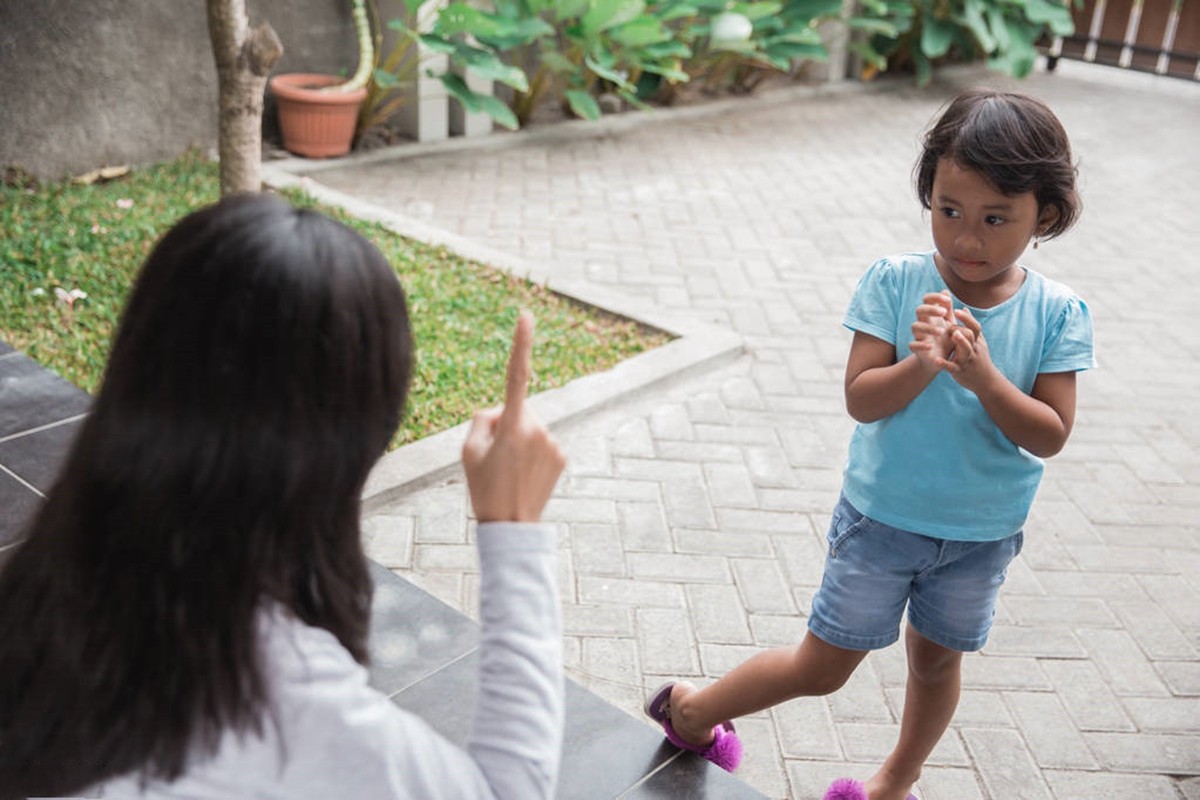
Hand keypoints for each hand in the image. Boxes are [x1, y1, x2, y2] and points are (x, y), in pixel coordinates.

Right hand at [462, 312, 565, 522]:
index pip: (515, 376)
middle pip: (517, 410)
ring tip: (510, 472)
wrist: (512, 528)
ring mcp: (553, 442)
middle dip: (505, 424)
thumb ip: (483, 420)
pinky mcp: (562, 454)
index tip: (526, 317)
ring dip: (519, 441)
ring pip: (530, 428)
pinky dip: (532, 453)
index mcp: (513, 426)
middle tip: (494, 459)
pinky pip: (542, 443)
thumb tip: (502, 410)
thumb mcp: (468, 451)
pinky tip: (525, 476)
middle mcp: (538, 429)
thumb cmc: (484, 489)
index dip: (521, 345)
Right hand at [908, 291, 963, 370]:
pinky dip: (921, 344)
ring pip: (915, 326)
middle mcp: (922, 323)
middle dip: (931, 309)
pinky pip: (912, 344)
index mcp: (930, 315)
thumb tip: (945, 291)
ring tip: (942, 332)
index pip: (927, 300)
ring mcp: (919, 336)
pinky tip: (931, 345)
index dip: (935, 297)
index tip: (948, 300)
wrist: (941, 360)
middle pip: (919, 310)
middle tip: (944, 313)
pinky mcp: (917, 349)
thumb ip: (948, 309)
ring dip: (928, 327)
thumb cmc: (946, 339)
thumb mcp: (950, 323)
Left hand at [939, 306, 996, 391]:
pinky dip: (945, 364)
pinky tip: (936, 360)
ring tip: (953, 335)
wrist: (986, 381)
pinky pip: (953, 368)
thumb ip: (970, 326)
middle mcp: (973, 349)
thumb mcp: (977, 342)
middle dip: (960, 329)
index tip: (957, 310)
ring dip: (960, 342)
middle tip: (949, 325)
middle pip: (970, 335)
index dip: (967, 318)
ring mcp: (967, 360)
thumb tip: (964, 308)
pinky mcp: (960, 371)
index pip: (975, 327)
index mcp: (976, 341)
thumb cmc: (979, 358)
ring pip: (966, 350)